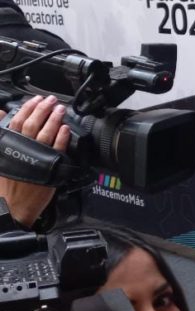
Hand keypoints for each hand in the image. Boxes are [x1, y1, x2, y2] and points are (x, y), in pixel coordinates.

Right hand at [0, 95, 70, 226]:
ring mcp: (36, 158)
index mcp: (8, 143)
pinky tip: (66, 129)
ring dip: (54, 119)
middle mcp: (22, 148)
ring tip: (60, 110)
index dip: (27, 108)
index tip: (36, 99)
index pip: (17, 120)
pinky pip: (57, 150)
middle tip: (51, 100)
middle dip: (43, 109)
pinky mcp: (49, 168)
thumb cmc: (4, 183)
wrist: (11, 206)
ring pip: (46, 134)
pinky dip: (61, 138)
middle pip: (33, 124)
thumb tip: (0, 113)